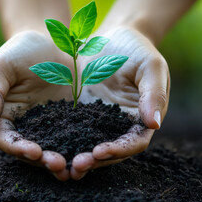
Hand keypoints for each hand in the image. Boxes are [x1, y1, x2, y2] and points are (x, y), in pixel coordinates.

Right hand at [0, 31, 72, 180]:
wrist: (53, 42)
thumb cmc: (20, 51)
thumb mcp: (1, 65)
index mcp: (4, 117)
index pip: (5, 139)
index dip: (17, 148)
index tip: (33, 151)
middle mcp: (26, 128)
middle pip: (30, 152)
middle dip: (43, 160)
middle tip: (58, 164)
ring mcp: (50, 128)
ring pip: (53, 150)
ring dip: (63, 161)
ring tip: (76, 166)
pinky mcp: (71, 124)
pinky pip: (75, 139)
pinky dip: (81, 149)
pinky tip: (92, 155)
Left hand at [70, 27, 169, 179]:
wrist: (112, 36)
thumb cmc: (137, 49)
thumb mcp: (150, 66)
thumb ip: (153, 93)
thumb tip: (155, 124)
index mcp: (141, 119)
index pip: (133, 143)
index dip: (119, 150)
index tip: (100, 152)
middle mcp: (119, 126)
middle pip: (110, 152)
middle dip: (94, 161)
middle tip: (76, 166)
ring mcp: (98, 122)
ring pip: (88, 146)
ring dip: (76, 156)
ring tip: (59, 163)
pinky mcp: (80, 115)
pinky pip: (71, 132)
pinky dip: (62, 141)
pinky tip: (46, 147)